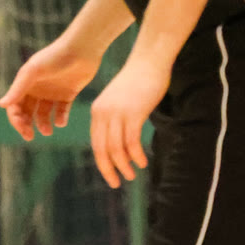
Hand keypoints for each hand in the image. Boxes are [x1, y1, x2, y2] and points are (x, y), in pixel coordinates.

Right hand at [0, 36, 102, 141]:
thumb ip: (17, 89)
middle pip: (27, 112)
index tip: (23, 130)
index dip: (16, 119)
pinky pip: (62, 110)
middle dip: (26, 125)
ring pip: (44, 113)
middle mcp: (37, 89)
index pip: (15, 106)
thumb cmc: (55, 57)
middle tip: (30, 136)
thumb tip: (1, 105)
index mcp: (25, 83)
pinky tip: (61, 122)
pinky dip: (60, 118)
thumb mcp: (33, 72)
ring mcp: (52, 92)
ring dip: (43, 124)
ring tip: (48, 131)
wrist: (82, 49)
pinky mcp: (68, 93)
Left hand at [88, 54, 169, 188]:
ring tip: (131, 175)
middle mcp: (103, 114)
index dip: (102, 161)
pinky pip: (131, 141)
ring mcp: (117, 114)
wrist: (148, 62)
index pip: (96, 143)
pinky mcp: (133, 113)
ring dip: (124, 165)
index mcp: (97, 112)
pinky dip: (136, 155)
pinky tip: (142, 162)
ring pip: (116, 148)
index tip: (110, 173)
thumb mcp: (120, 101)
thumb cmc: (137, 82)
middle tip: (116, 183)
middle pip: (102, 149)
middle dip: (108, 169)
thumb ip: (116, 118)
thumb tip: (120, 139)